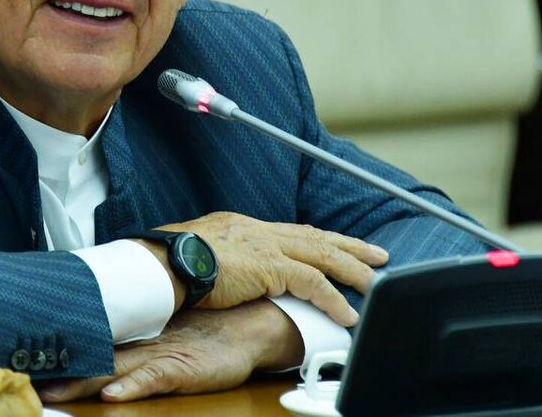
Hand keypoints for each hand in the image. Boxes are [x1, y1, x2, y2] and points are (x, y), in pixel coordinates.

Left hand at [38, 300, 302, 402]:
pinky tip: (112, 395)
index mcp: (132, 334)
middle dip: (55, 371)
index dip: (55, 351)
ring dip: (81, 381)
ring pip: (111, 369)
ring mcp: (158, 355)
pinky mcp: (180, 368)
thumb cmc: (206, 330)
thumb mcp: (163, 332)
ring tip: (51, 391)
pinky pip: (152, 379)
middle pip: (89, 357)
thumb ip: (133, 335)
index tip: (18, 357)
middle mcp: (138, 343)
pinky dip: (132, 387)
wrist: (249, 324)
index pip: (87, 341)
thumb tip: (98, 337)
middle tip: (19, 378)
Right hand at [156, 211, 388, 324]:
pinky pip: (314, 283)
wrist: (164, 262)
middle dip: (349, 246)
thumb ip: (221, 260)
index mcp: (243, 227)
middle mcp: (259, 231)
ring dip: (353, 270)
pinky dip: (334, 299)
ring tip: (375, 284)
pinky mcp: (271, 267)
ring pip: (323, 255)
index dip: (318, 240)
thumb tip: (225, 273)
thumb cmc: (171, 262)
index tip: (338, 245)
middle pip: (315, 236)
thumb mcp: (200, 253)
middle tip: (377, 253)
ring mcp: (267, 246)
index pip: (290, 232)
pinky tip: (347, 314)